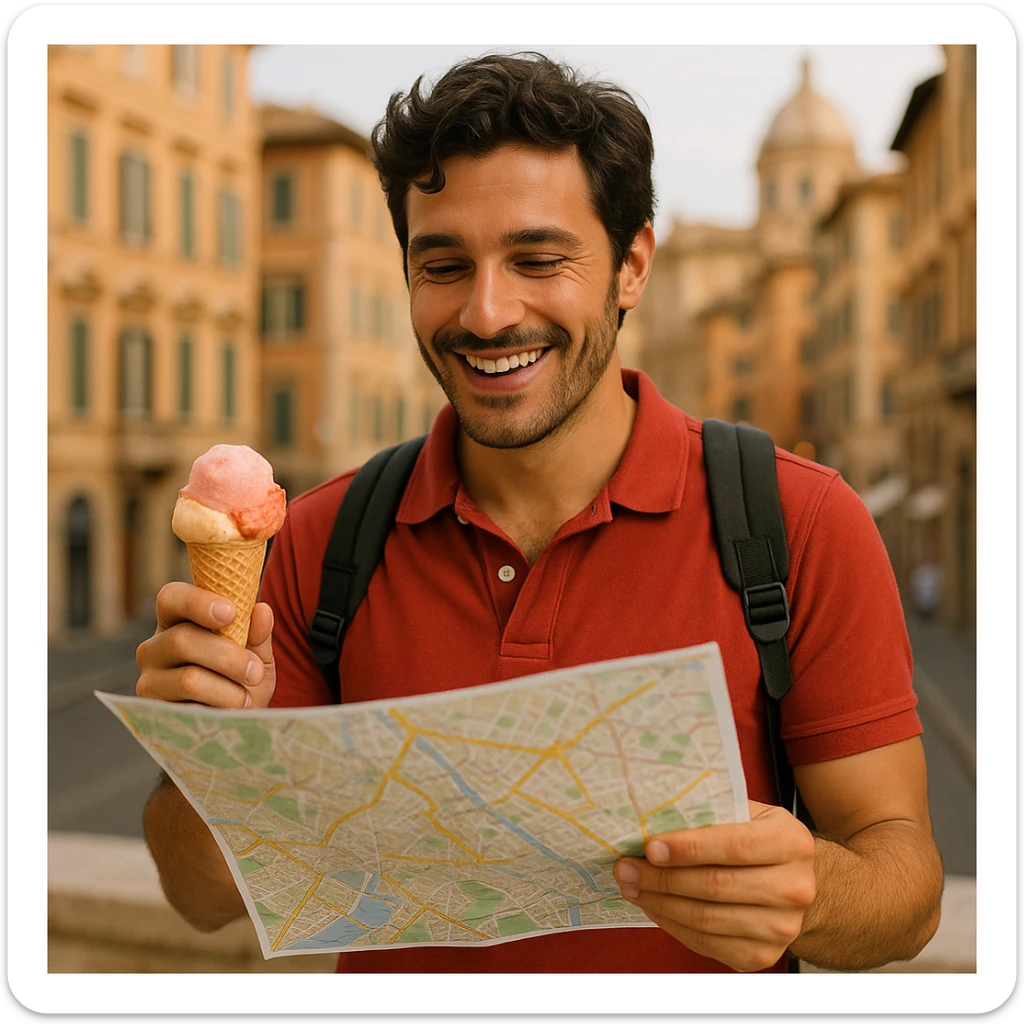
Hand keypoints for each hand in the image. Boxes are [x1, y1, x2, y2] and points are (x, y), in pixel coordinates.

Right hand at [135, 582, 276, 708]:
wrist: (239, 723)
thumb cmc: (243, 680)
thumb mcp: (257, 654)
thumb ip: (258, 633)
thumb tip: (262, 610)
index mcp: (177, 621)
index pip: (171, 598)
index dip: (198, 602)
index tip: (231, 613)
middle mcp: (154, 647)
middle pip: (182, 640)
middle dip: (228, 656)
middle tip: (255, 672)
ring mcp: (150, 681)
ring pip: (187, 678)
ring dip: (227, 688)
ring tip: (247, 698)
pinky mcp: (154, 713)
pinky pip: (188, 708)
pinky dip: (218, 708)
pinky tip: (232, 712)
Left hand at [613, 800, 816, 971]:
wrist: (794, 884)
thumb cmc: (762, 840)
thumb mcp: (749, 813)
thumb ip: (712, 812)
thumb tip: (653, 816)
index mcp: (790, 843)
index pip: (734, 846)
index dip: (689, 848)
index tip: (650, 847)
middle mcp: (793, 888)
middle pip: (716, 886)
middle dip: (662, 877)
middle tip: (626, 867)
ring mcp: (780, 928)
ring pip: (707, 919)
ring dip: (660, 903)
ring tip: (632, 886)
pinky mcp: (761, 956)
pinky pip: (706, 943)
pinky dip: (672, 924)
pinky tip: (654, 906)